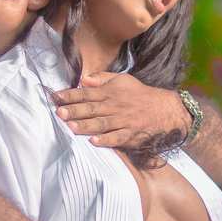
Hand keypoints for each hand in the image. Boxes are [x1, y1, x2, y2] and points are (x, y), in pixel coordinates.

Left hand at [51, 73, 187, 148]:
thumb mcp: (123, 80)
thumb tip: (83, 79)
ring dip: (86, 126)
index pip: (87, 93)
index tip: (56, 97)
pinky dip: (106, 140)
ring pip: (102, 124)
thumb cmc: (140, 94)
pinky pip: (117, 138)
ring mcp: (123, 121)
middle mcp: (115, 106)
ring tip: (71, 127)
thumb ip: (102, 79)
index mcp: (110, 93)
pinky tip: (94, 142)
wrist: (165, 109)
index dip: (71, 95)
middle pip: (92, 109)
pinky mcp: (131, 135)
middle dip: (75, 111)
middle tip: (59, 113)